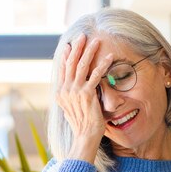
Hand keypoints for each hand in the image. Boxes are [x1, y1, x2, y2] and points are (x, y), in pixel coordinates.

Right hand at [56, 34, 113, 161]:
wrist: (84, 136)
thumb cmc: (81, 124)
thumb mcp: (71, 108)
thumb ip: (70, 95)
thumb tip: (73, 87)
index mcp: (60, 93)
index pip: (63, 69)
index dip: (66, 56)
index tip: (70, 45)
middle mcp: (65, 90)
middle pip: (71, 63)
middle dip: (77, 47)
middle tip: (83, 36)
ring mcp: (75, 91)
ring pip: (82, 65)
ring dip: (89, 51)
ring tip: (97, 41)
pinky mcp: (87, 94)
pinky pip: (95, 75)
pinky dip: (103, 64)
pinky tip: (110, 57)